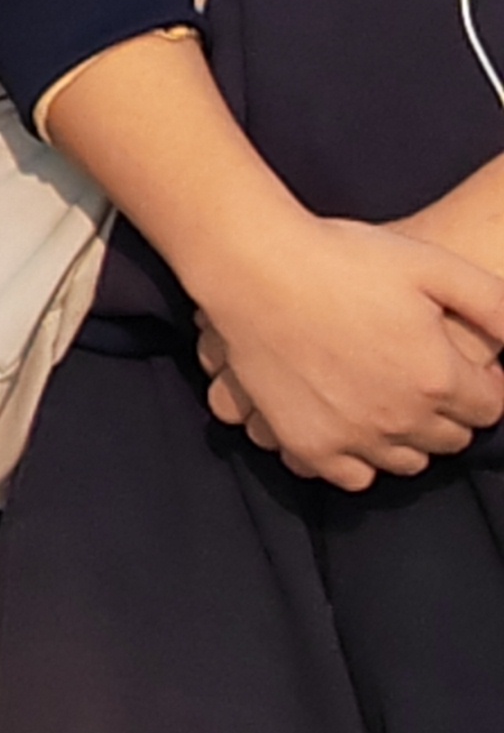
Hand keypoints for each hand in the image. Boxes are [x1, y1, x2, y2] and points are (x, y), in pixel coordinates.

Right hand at [186, 215, 503, 490]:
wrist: (252, 263)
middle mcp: (401, 416)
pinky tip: (351, 424)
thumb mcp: (433, 265)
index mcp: (439, 376)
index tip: (460, 363)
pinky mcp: (307, 442)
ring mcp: (352, 434)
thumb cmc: (342, 257)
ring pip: (406, 461)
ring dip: (406, 436)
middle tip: (418, 374)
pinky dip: (358, 458)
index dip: (483, 384)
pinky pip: (351, 475)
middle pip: (450, 438)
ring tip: (385, 397)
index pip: (491, 408)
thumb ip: (496, 305)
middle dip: (447, 411)